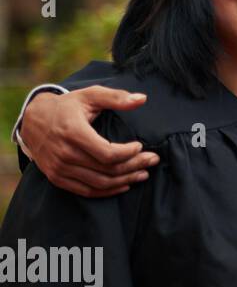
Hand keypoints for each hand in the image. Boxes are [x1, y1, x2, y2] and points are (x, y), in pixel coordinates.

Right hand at [20, 86, 157, 197]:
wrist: (32, 121)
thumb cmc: (66, 107)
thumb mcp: (89, 95)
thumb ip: (115, 97)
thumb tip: (142, 99)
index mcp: (73, 133)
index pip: (108, 154)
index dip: (129, 153)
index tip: (140, 146)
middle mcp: (65, 154)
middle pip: (107, 170)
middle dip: (135, 166)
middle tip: (153, 160)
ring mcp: (59, 168)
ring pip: (99, 183)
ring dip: (125, 180)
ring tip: (143, 174)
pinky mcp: (57, 177)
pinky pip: (86, 191)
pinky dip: (107, 191)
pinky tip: (124, 184)